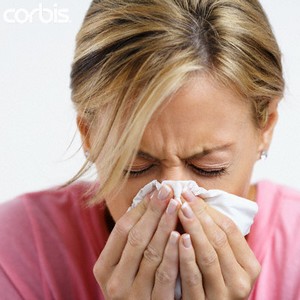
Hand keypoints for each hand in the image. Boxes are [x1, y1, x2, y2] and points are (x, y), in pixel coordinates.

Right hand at [93, 185, 181, 299]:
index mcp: (104, 268)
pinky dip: (174, 253)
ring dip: (165, 226)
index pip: (121, 230)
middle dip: (154, 212)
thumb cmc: (133, 285)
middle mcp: (115, 282)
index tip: (155, 192)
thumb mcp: (123, 266)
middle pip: (137, 238)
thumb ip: (130, 242)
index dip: (139, 209)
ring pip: (151, 253)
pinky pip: (165, 275)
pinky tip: (181, 234)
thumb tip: (148, 203)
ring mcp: (133, 295)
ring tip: (176, 205)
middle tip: (168, 191)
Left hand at [177, 190, 260, 298]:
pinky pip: (194, 277)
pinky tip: (178, 238)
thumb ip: (217, 237)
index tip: (192, 194)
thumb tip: (197, 202)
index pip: (230, 229)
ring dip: (194, 229)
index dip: (210, 210)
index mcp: (250, 266)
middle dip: (200, 215)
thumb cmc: (213, 281)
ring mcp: (223, 295)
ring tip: (181, 210)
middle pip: (219, 239)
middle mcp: (241, 281)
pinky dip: (186, 256)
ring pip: (208, 256)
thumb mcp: (224, 261)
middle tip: (184, 197)